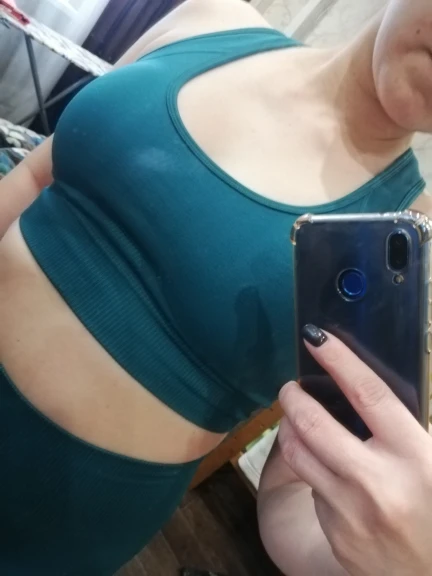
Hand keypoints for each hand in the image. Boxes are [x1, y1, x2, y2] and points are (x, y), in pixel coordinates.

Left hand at [278, 327, 431, 575]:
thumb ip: (402, 426)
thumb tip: (359, 389)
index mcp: (415, 455)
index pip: (366, 394)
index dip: (338, 359)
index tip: (315, 337)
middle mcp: (378, 483)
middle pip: (313, 424)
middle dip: (292, 397)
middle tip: (289, 388)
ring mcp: (352, 512)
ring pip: (298, 454)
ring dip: (290, 430)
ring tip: (297, 421)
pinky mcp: (335, 534)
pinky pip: (313, 489)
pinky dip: (316, 473)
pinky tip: (333, 478)